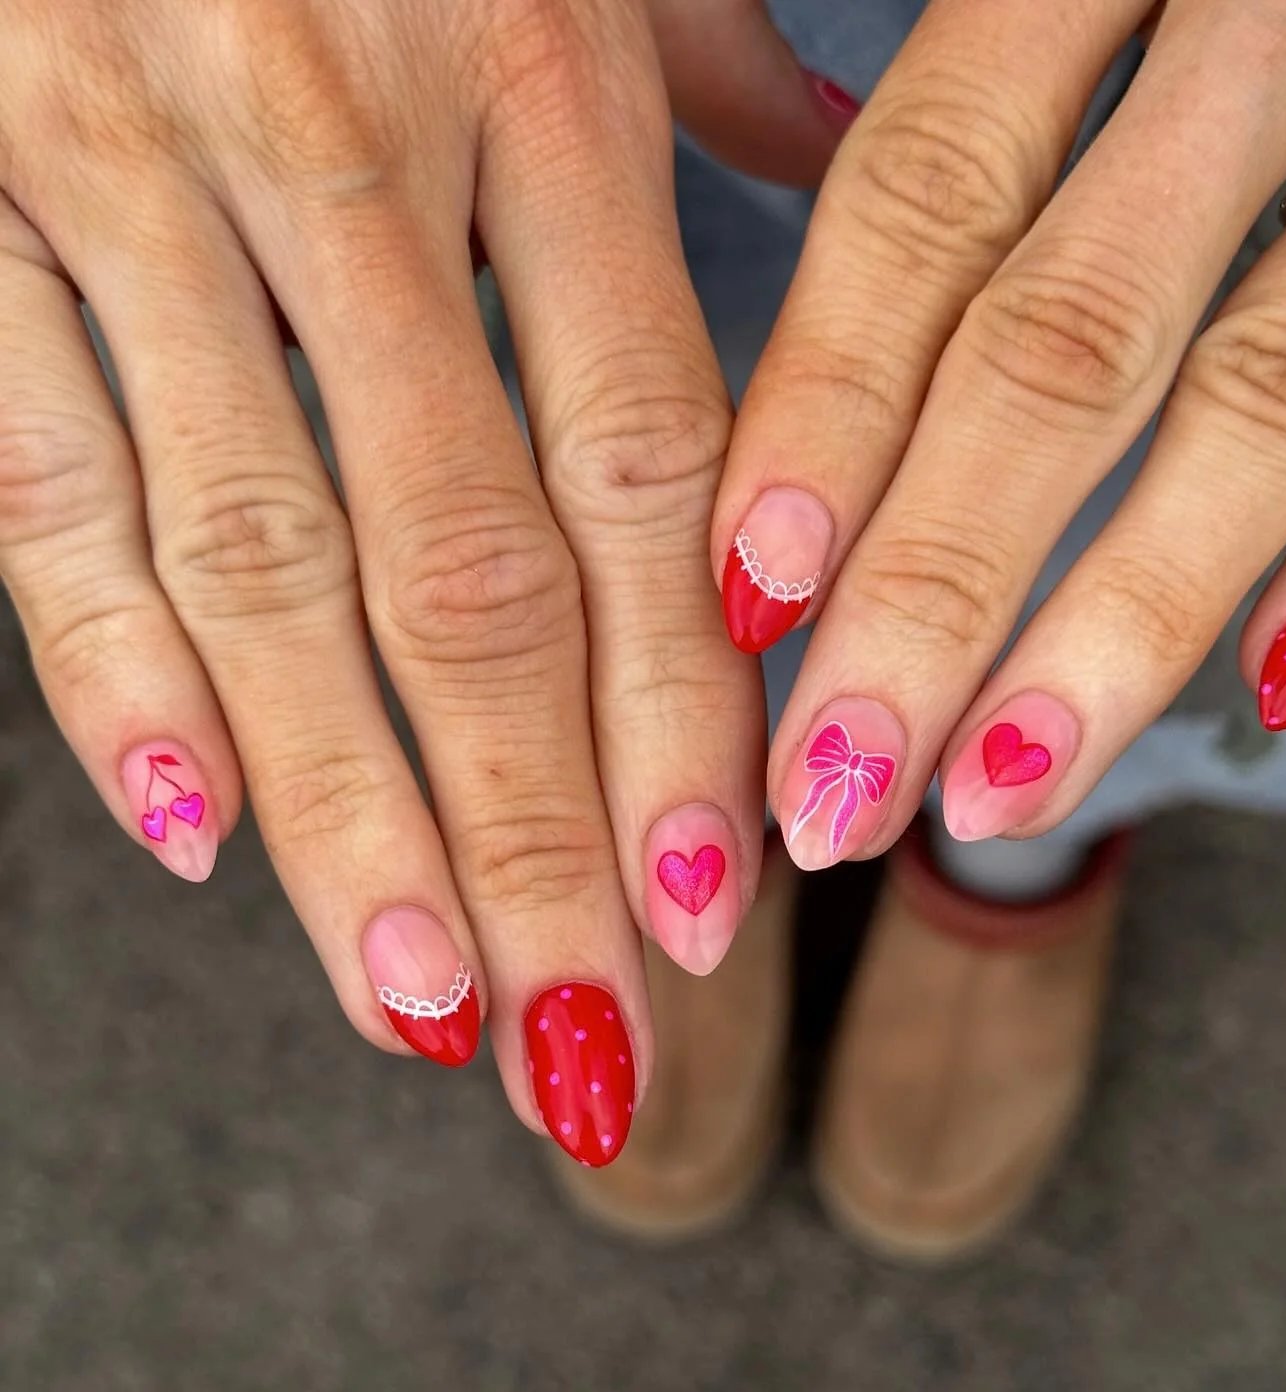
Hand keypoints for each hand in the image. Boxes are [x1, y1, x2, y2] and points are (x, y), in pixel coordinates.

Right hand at [0, 0, 763, 1165]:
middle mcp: (335, 134)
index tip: (720, 895)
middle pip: (460, 572)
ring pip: (253, 570)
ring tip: (423, 1009)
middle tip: (588, 1030)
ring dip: (346, 819)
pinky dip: (109, 671)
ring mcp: (118, 168)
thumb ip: (703, 86)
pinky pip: (36, 479)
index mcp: (535, 66)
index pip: (638, 474)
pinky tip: (198, 837)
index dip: (681, 707)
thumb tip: (834, 203)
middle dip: (529, 830)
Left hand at [712, 0, 1285, 864]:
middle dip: (939, 586)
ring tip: (997, 790)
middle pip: (1069, 344)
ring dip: (1125, 625)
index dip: (827, 409)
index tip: (749, 599)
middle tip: (834, 776)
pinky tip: (1278, 682)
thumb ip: (945, 121)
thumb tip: (804, 372)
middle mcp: (1270, 13)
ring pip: (1272, 397)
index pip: (924, 200)